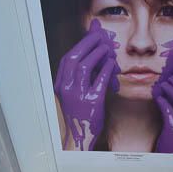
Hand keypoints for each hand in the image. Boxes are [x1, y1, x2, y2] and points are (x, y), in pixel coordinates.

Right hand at [54, 19, 119, 150]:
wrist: (81, 137)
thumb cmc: (81, 114)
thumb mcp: (76, 93)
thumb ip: (83, 76)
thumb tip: (95, 54)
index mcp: (61, 85)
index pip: (67, 59)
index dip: (80, 44)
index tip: (91, 34)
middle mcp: (66, 89)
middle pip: (73, 58)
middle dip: (87, 43)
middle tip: (100, 35)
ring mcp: (77, 96)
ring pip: (84, 67)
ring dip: (96, 53)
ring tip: (107, 48)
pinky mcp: (91, 103)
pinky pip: (98, 81)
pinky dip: (105, 69)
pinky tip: (112, 63)